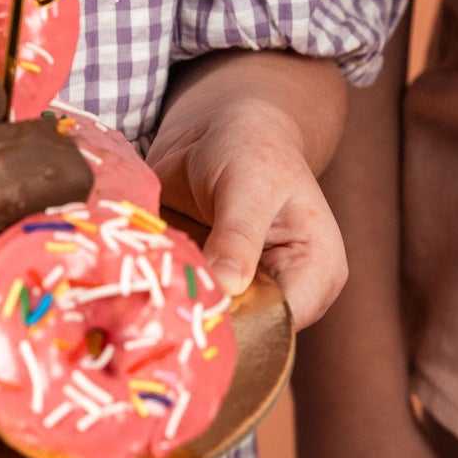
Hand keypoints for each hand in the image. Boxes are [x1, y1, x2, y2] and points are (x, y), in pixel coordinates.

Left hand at [149, 94, 347, 325]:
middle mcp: (285, 291)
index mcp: (317, 272)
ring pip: (213, 323)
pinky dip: (164, 295)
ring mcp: (246, 292)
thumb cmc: (251, 146)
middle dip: (203, 320)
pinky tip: (140, 284)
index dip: (239, 323)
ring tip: (144, 293)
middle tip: (157, 308)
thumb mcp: (248, 184)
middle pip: (247, 331)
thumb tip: (227, 288)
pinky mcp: (211, 285)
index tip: (189, 311)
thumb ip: (237, 235)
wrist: (224, 126)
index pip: (282, 321)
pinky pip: (188, 304)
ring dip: (178, 308)